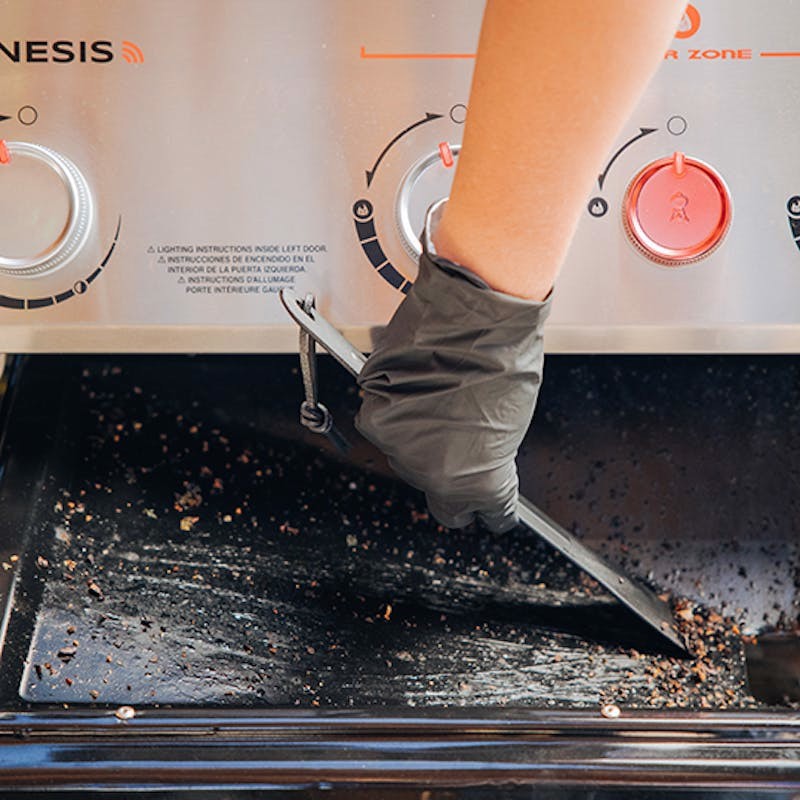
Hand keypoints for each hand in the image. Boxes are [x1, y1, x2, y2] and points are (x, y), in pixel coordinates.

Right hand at [355, 247, 549, 532]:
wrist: (479, 309)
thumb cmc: (507, 356)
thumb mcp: (510, 421)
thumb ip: (488, 455)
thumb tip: (472, 461)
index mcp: (478, 482)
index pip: (477, 513)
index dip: (485, 508)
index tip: (486, 505)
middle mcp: (432, 473)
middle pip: (437, 489)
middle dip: (451, 469)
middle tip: (462, 437)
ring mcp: (399, 445)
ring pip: (408, 456)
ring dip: (422, 437)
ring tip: (443, 399)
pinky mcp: (375, 413)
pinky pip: (387, 425)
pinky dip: (399, 410)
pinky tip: (419, 387)